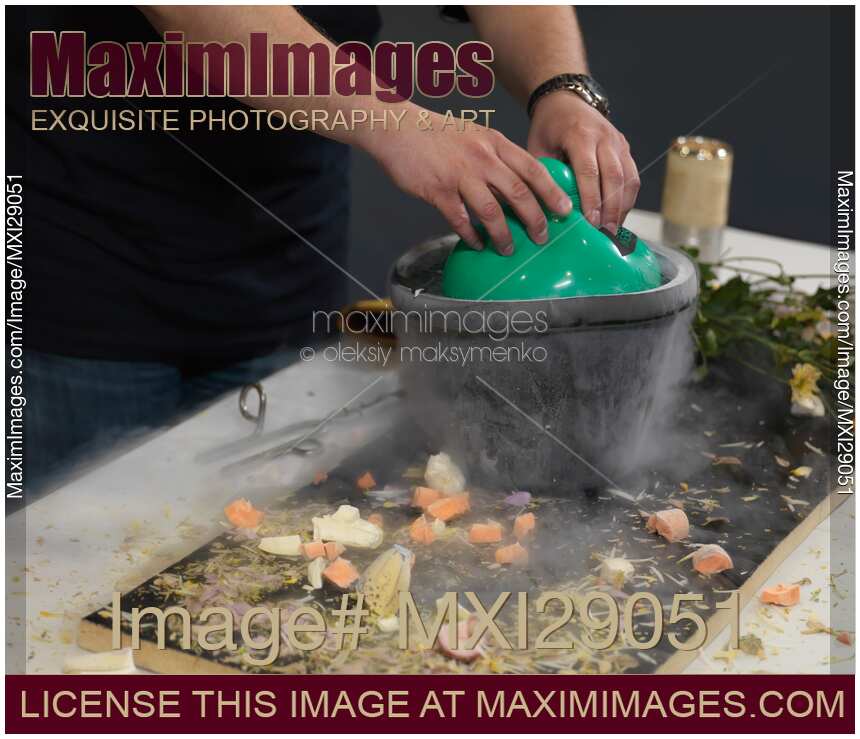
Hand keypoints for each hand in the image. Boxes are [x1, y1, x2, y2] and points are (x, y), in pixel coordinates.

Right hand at [367, 110, 572, 253]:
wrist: (397, 127)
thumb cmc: (436, 134)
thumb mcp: (475, 137)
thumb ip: (496, 158)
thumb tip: (516, 187)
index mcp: (495, 143)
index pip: (533, 170)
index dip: (552, 193)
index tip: (565, 211)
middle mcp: (482, 158)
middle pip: (519, 193)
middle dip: (535, 220)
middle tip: (542, 238)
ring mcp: (460, 175)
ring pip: (492, 211)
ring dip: (503, 235)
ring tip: (508, 249)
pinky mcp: (438, 191)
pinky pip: (460, 220)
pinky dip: (471, 236)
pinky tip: (476, 244)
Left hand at [527, 92, 639, 234]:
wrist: (566, 99)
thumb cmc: (548, 127)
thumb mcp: (537, 147)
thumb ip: (543, 175)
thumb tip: (544, 210)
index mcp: (580, 134)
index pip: (589, 171)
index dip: (591, 199)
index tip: (590, 223)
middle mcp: (604, 137)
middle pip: (614, 177)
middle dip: (610, 208)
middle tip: (605, 233)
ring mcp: (618, 141)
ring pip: (629, 178)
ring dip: (622, 207)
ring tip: (613, 230)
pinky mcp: (625, 148)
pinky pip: (632, 176)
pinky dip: (627, 198)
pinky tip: (618, 216)